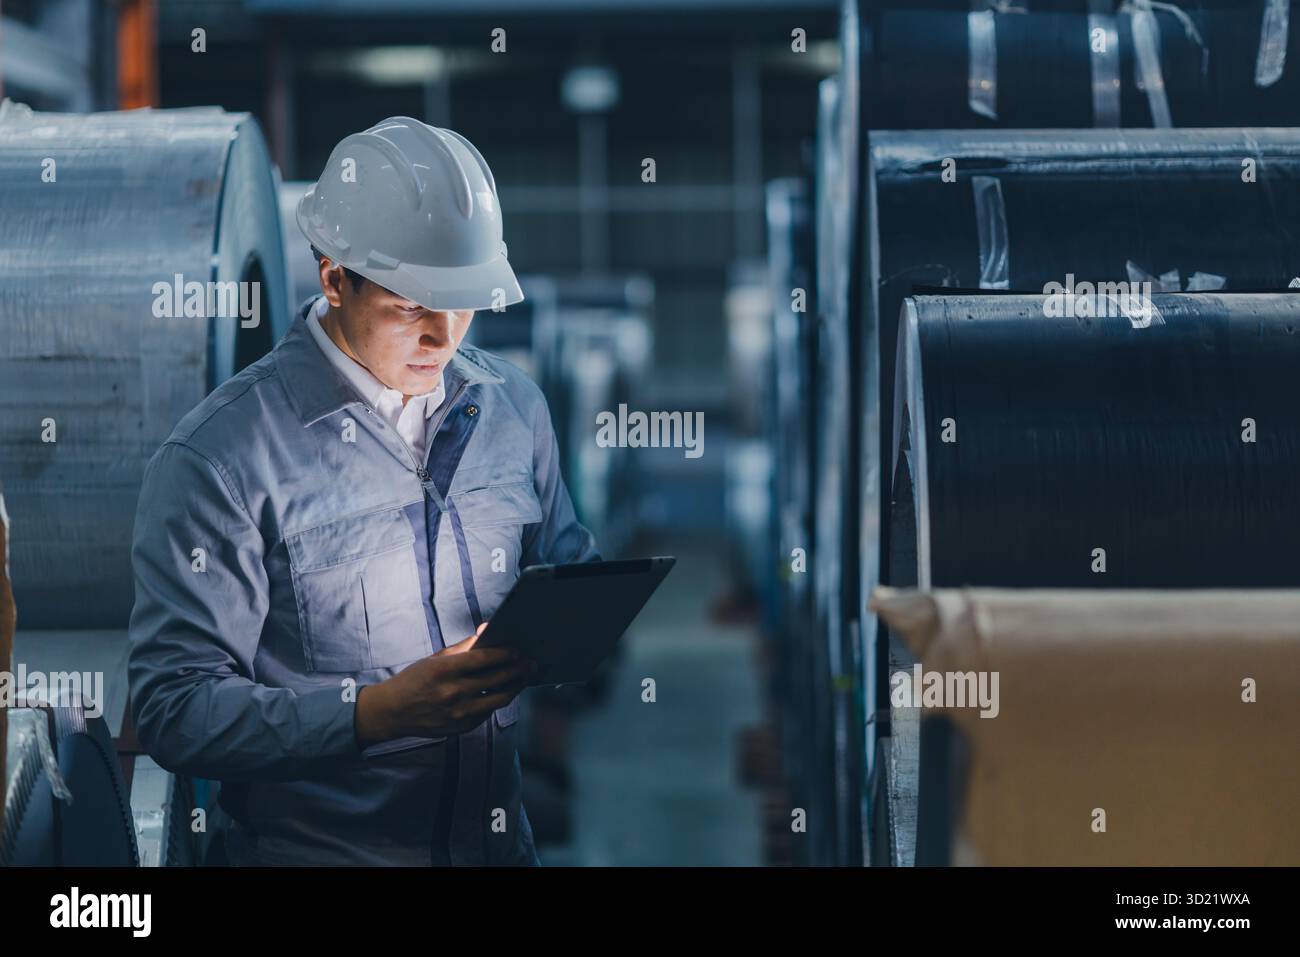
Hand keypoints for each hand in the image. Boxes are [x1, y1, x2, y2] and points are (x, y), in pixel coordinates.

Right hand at [354, 622, 535, 747]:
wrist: (392, 712)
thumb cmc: (414, 681)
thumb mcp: (434, 659)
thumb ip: (463, 647)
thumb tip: (486, 631)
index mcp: (444, 671)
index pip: (484, 659)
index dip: (506, 654)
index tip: (519, 650)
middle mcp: (453, 692)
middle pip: (497, 679)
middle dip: (518, 669)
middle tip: (531, 663)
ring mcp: (458, 713)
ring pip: (498, 698)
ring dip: (515, 686)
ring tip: (524, 677)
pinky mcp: (462, 727)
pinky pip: (488, 712)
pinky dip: (498, 700)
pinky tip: (506, 691)